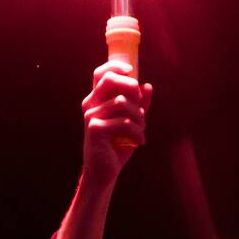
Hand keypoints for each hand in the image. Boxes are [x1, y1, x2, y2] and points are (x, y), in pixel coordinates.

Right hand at [81, 60, 152, 185]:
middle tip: (142, 109)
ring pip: (123, 103)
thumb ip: (139, 105)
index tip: (131, 70)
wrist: (105, 171)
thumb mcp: (131, 123)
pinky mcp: (95, 129)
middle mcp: (91, 104)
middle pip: (111, 81)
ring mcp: (91, 116)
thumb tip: (147, 85)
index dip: (115, 67)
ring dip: (140, 118)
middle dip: (132, 90)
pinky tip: (139, 142)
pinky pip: (125, 122)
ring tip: (141, 131)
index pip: (101, 74)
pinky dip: (138, 132)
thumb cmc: (117, 145)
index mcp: (97, 100)